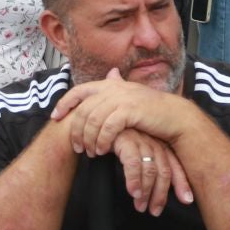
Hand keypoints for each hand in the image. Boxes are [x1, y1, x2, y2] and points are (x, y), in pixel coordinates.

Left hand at [51, 69, 200, 157]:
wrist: (175, 116)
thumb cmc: (150, 111)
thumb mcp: (128, 98)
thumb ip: (114, 92)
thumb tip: (109, 76)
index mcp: (110, 84)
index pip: (79, 91)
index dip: (64, 103)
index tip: (55, 118)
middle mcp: (113, 88)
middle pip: (83, 109)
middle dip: (76, 130)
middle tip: (76, 147)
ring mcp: (121, 98)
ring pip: (93, 120)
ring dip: (88, 139)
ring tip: (90, 152)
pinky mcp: (129, 110)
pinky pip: (107, 127)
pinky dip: (102, 140)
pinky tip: (102, 151)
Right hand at [112, 127, 192, 216]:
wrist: (97, 124)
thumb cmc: (114, 139)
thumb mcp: (132, 153)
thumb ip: (143, 168)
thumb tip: (151, 191)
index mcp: (157, 144)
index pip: (173, 165)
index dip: (182, 183)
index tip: (186, 200)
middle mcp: (151, 141)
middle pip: (163, 171)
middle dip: (160, 194)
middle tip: (153, 210)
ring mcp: (140, 140)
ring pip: (150, 170)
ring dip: (146, 191)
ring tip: (140, 206)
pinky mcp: (125, 140)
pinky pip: (133, 164)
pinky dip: (134, 180)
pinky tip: (132, 192)